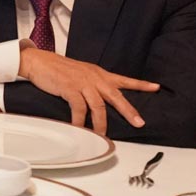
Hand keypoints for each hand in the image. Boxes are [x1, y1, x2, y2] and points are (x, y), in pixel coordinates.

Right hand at [17, 44, 157, 135]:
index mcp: (99, 74)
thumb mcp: (80, 73)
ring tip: (103, 134)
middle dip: (129, 110)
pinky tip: (80, 128)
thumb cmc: (58, 69)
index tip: (156, 87)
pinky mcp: (70, 88)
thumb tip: (100, 98)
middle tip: (139, 122)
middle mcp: (94, 78)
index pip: (123, 79)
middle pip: (116, 95)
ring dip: (102, 122)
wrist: (39, 61)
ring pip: (99, 105)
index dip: (140, 84)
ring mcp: (83, 83)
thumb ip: (92, 83)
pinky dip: (80, 121)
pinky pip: (79, 108)